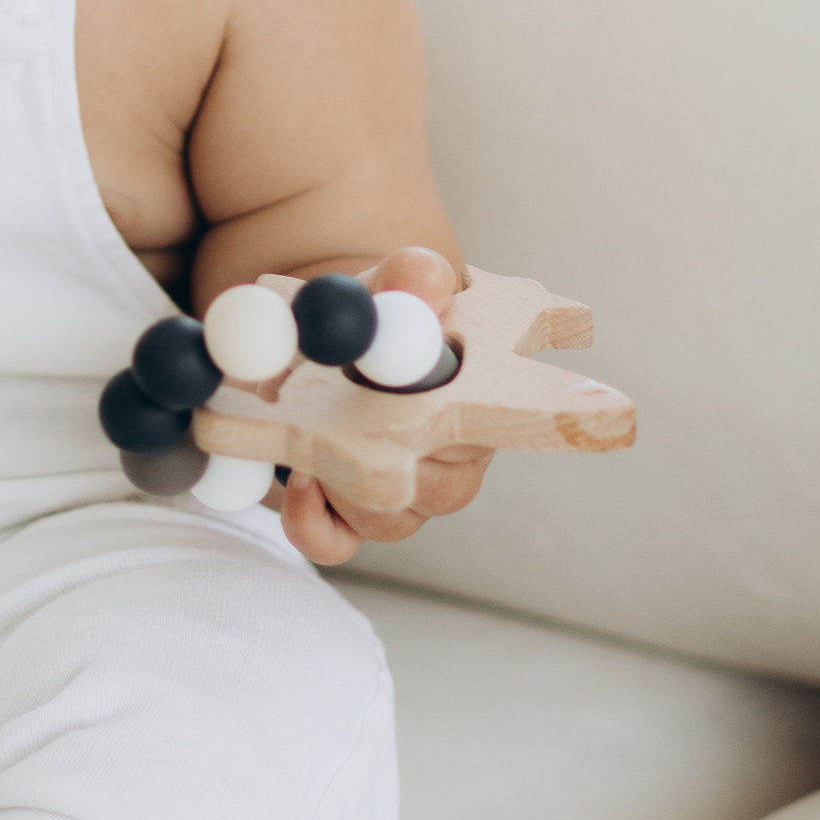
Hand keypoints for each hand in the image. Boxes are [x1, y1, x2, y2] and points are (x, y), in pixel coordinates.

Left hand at [276, 247, 493, 568]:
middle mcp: (453, 454)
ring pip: (392, 517)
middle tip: (359, 424)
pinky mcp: (347, 517)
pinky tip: (300, 479)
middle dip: (399, 458)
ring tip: (314, 429)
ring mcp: (403, 492)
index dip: (520, 420)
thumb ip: (412, 276)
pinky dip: (313, 521)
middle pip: (447, 488)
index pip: (518, 418)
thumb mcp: (393, 282)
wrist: (325, 337)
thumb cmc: (377, 311)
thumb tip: (421, 283)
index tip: (496, 415)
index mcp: (480, 395)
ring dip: (347, 479)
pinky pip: (336, 543)